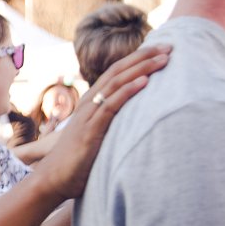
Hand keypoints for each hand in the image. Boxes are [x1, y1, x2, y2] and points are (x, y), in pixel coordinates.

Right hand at [32, 45, 170, 199]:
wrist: (54, 178)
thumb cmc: (78, 160)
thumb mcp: (97, 135)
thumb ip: (111, 123)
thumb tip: (134, 121)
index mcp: (92, 101)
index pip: (117, 72)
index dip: (139, 59)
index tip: (162, 50)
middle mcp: (90, 102)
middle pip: (119, 72)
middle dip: (145, 57)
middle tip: (170, 47)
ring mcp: (89, 115)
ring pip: (117, 83)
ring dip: (142, 69)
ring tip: (162, 59)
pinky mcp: (91, 130)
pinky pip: (112, 105)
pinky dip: (129, 91)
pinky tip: (145, 82)